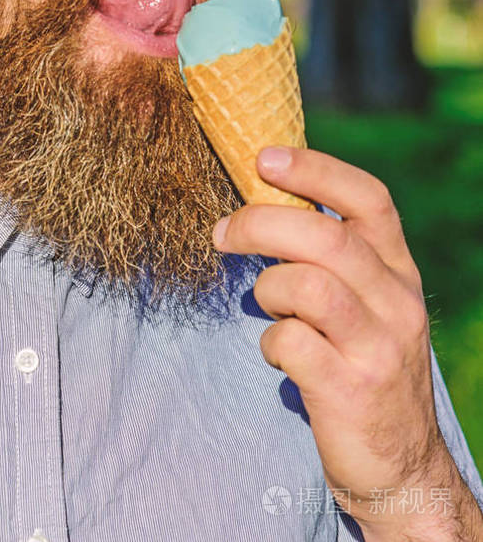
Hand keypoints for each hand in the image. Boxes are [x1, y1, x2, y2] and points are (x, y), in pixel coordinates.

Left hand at [212, 146, 480, 538]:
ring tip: (267, 306)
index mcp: (398, 271)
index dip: (316, 170)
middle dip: (261, 223)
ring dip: (268, 289)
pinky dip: (271, 342)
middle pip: (326, 236)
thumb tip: (267, 203)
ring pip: (308, 285)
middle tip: (222, 233)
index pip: (370, 199)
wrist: (401, 467)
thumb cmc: (363, 367)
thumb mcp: (367, 306)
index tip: (264, 157)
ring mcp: (379, 348)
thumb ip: (333, 260)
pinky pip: (293, 343)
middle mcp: (397, 302)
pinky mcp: (352, 391)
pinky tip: (278, 354)